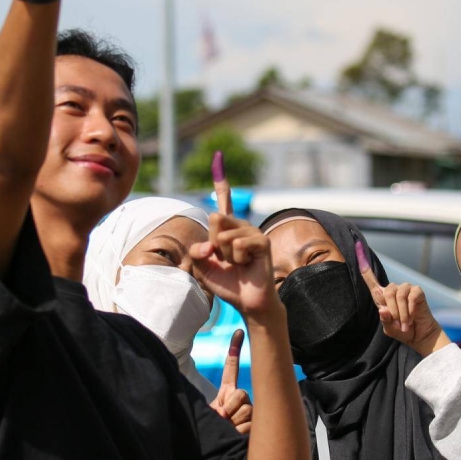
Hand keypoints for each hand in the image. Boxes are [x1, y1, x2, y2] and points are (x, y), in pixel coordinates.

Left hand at [190, 152, 278, 316]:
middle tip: (225, 261)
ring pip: (224, 235)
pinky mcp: (262, 242)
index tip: (218, 157)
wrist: (247, 302)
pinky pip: (238, 244)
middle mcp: (240, 226)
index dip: (220, 180)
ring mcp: (252, 232)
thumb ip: (198, 251)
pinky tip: (247, 265)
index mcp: (226, 230)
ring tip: (237, 265)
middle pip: (214, 221)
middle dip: (213, 246)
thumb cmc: (226, 284)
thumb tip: (211, 240)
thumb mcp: (202, 267)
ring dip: (225, 256)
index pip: (224, 202)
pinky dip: (237, 259)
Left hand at [209, 329, 252, 433]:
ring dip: (235, 422)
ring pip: (247, 409)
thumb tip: (223, 411)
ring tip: (230, 428)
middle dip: (230, 407)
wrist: (218, 447)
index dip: (235, 349)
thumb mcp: (210, 414)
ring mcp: (250, 410)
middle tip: (224, 418)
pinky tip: (237, 434)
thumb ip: (217, 408)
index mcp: (228, 391)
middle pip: (242, 393)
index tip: (238, 331)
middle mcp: (242, 398)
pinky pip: (250, 423)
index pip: (232, 368)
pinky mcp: (256, 423)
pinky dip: (240, 431)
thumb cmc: (212, 428)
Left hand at [355, 240, 449, 356]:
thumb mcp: (389, 328)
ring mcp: (406, 288)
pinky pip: (411, 297)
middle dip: (392, 310)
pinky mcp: (417, 291)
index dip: (364, 266)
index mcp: (382, 297)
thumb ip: (384, 320)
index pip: (371, 279)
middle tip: (398, 324)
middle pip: (386, 291)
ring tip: (405, 324)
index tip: (357, 247)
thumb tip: (383, 310)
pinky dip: (410, 310)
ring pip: (399, 294)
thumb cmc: (402, 330)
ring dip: (402, 313)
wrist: (420, 335)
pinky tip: (412, 317)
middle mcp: (393, 289)